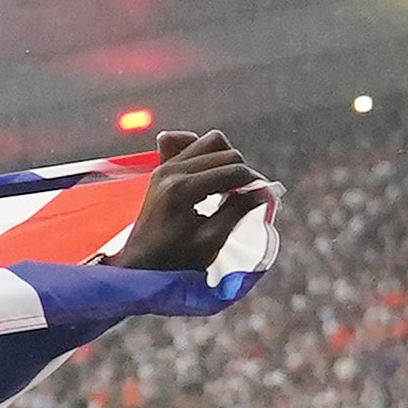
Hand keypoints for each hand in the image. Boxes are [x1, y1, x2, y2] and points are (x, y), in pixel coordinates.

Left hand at [103, 126, 266, 274]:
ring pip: (211, 142)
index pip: (234, 171)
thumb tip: (266, 190)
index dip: (255, 184)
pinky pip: (188, 143)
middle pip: (226, 153)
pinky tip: (212, 171)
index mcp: (182, 189)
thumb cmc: (175, 258)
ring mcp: (164, 167)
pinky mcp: (162, 169)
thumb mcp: (212, 239)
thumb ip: (238, 210)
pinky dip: (206, 152)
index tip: (262, 198)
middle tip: (245, 196)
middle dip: (242, 172)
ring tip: (228, 187)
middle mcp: (171, 171)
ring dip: (226, 161)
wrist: (141, 264)